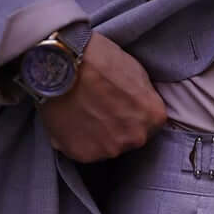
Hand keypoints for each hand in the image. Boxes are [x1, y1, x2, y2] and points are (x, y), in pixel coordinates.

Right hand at [39, 32, 166, 162]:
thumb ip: (144, 96)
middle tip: (99, 107)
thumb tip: (140, 107)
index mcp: (153, 117)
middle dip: (118, 127)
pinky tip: (70, 120)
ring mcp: (110, 149)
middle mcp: (136, 138)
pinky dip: (77, 139)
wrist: (60, 61)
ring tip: (82, 112)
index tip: (120, 104)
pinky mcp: (83, 154)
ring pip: (107, 146)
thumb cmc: (98, 59)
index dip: (133, 113)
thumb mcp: (136, 70)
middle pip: (130, 138)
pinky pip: (83, 150)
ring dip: (97, 135)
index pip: (150, 124)